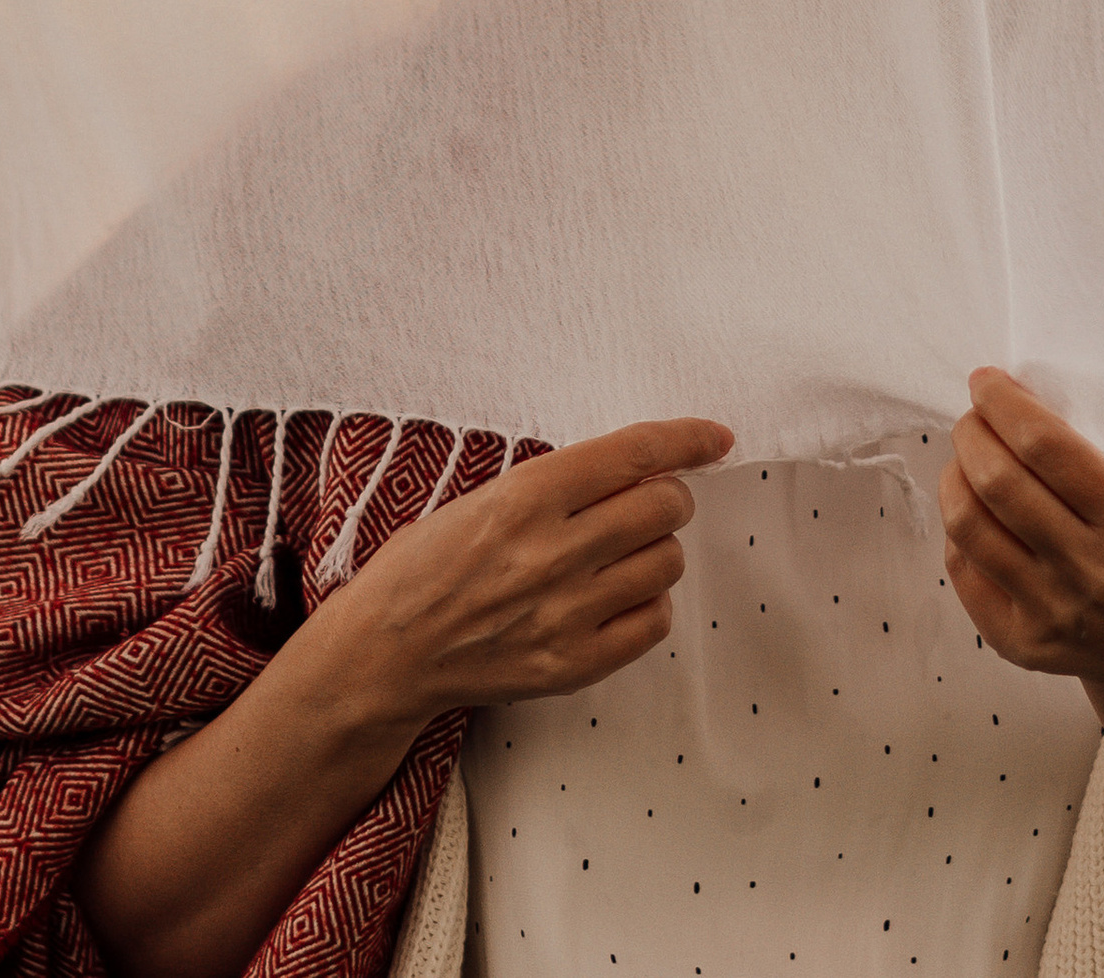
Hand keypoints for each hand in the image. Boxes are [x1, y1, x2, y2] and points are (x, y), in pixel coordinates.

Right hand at [308, 416, 731, 734]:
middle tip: (646, 501)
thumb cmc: (428, 563)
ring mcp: (565, 615)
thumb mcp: (485, 495)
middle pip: (662, 506)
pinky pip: (652, 624)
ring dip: (656, 549)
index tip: (715, 438)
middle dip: (667, 495)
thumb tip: (641, 465)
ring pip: (665, 563)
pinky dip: (646, 604)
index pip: (633, 453)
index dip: (686, 439)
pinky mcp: (572, 667)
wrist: (388, 651)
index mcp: (526, 496)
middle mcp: (552, 553)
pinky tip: (615, 596)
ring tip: (620, 553)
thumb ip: (559, 482)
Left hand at [939, 369, 1103, 715]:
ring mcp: (1051, 610)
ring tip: (966, 462)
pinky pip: (963, 569)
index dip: (1002, 403)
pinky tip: (975, 514)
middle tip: (973, 419)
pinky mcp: (1020, 641)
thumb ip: (1086, 457)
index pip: (1045, 444)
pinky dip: (958, 530)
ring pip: (967, 524)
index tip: (985, 382)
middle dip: (970, 432)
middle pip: (996, 480)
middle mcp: (1089, 568)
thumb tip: (1012, 404)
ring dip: (954, 476)